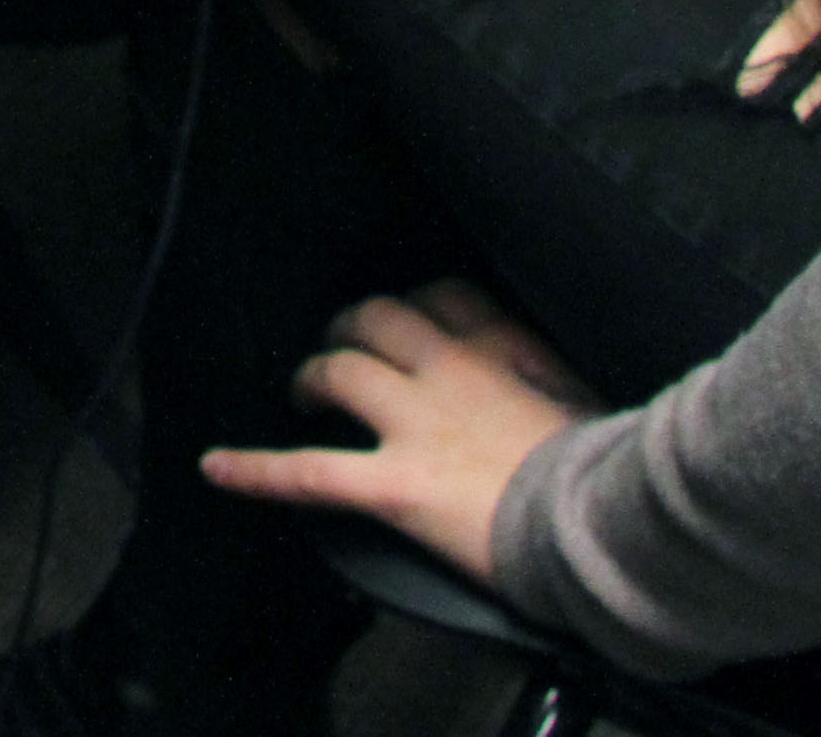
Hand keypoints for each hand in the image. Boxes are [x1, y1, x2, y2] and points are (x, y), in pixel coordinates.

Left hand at [200, 282, 593, 583]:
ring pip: (339, 372)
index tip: (412, 317)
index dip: (417, 304)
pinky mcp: (393, 484)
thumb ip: (550, 381)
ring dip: (312, 376)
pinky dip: (257, 470)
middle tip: (340, 346)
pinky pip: (309, 474)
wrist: (601, 524)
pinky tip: (216, 467)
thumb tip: (542, 382)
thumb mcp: (587, 403)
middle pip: (377, 320)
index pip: (445, 295)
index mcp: (501, 349)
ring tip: (302, 392)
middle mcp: (448, 372)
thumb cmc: (604, 472)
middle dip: (350, 328)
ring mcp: (414, 426)